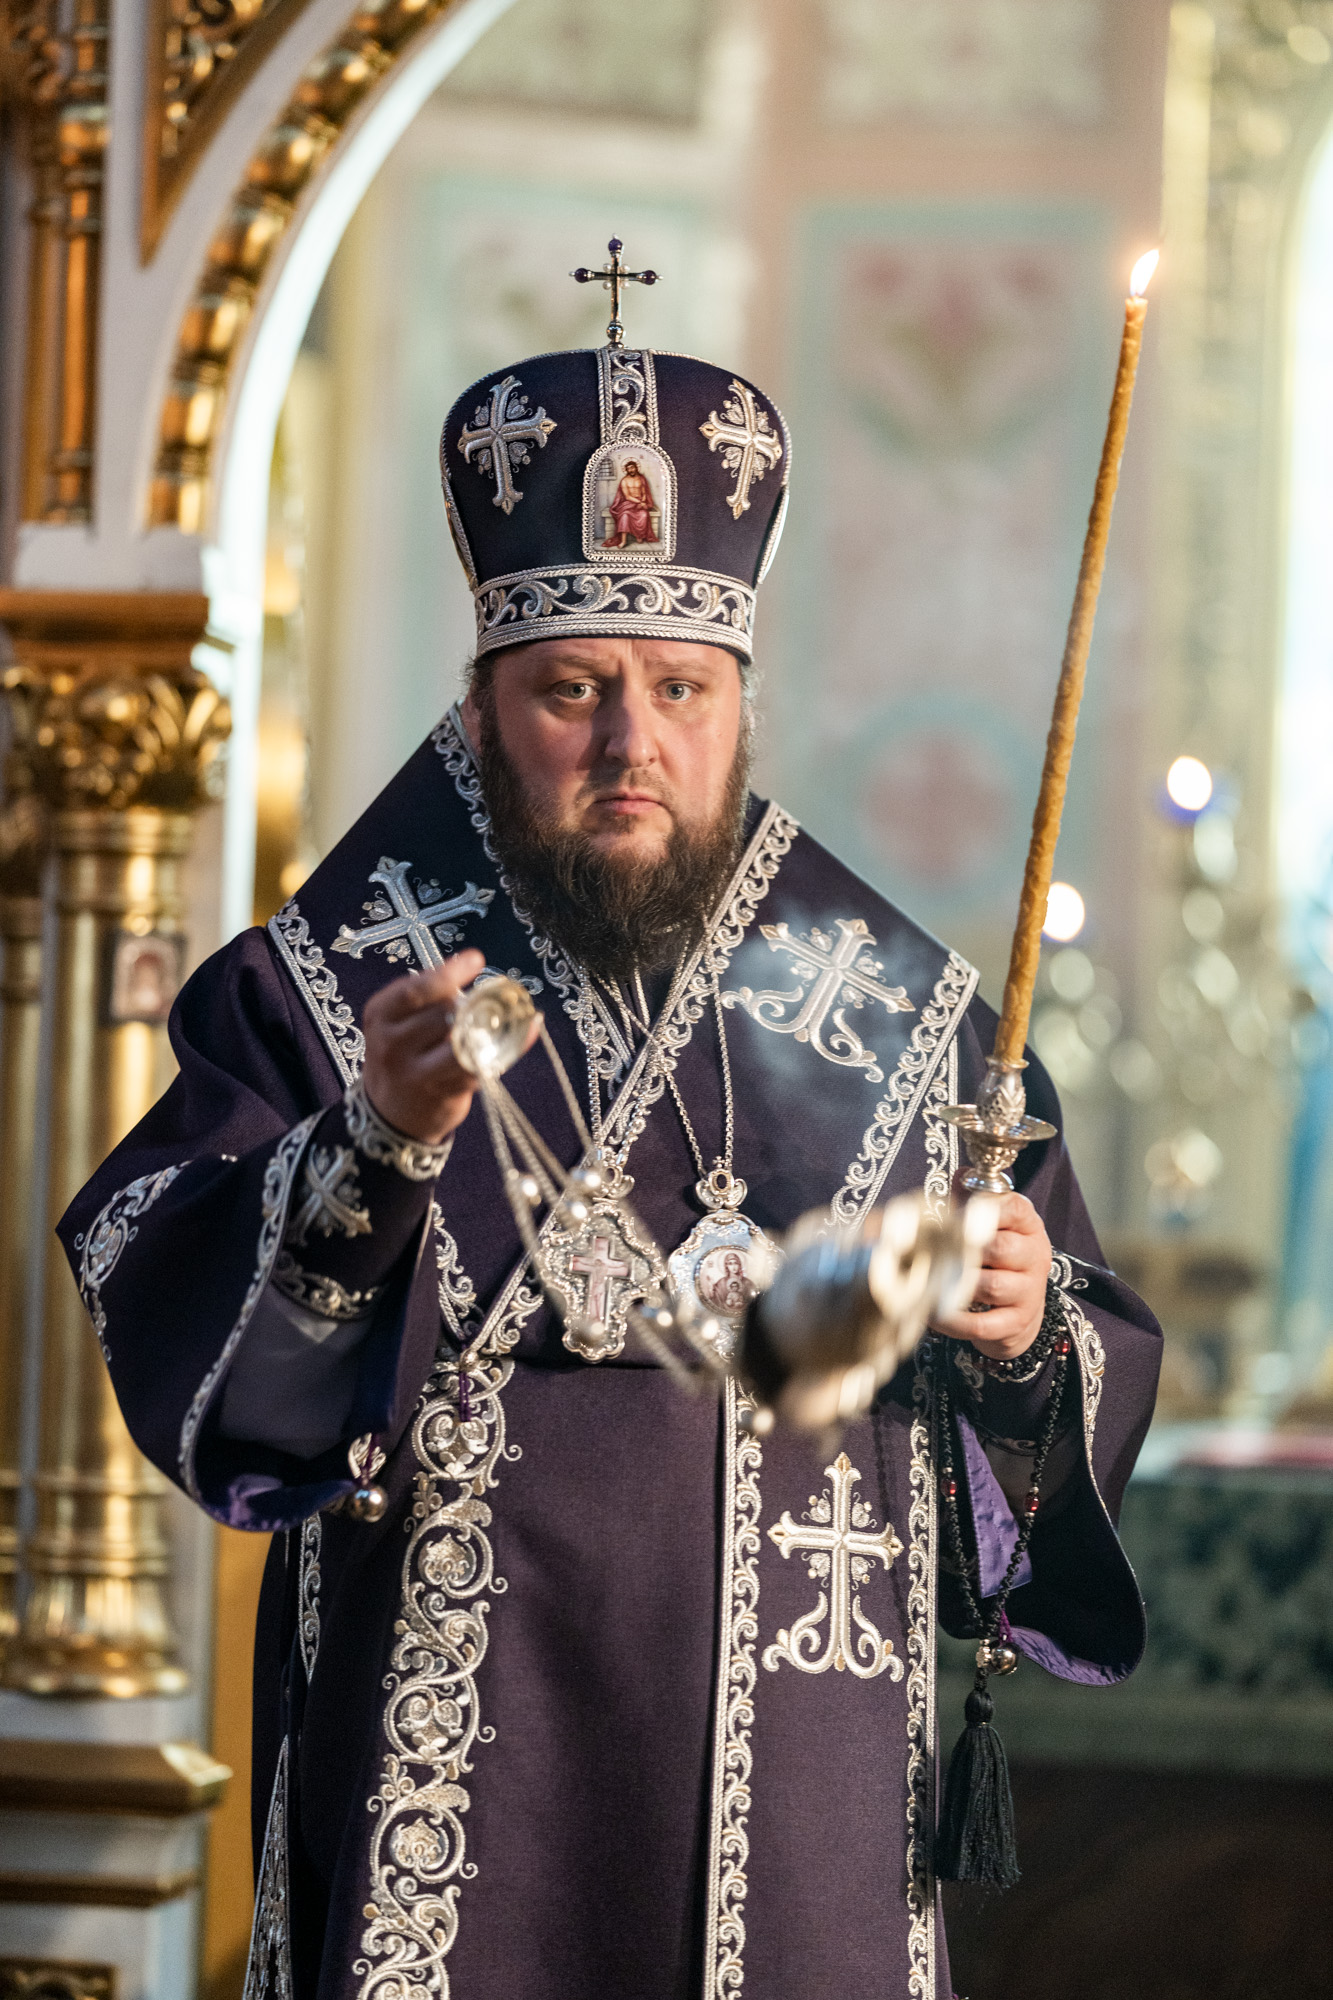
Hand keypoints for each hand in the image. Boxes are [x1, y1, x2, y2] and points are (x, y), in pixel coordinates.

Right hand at [360, 950, 538, 1144]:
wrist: (390, 1113)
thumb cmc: (404, 1056)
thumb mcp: (399, 1023)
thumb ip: (430, 1000)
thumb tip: (477, 973)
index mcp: (381, 1014)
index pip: (417, 989)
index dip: (450, 972)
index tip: (476, 959)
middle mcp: (391, 1043)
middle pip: (444, 1012)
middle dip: (471, 1005)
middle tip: (488, 1003)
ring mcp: (413, 1072)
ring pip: (463, 1040)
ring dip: (486, 1030)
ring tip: (496, 1024)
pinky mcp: (439, 1094)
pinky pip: (476, 1066)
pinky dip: (501, 1053)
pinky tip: (515, 1043)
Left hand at [930, 1190, 1051, 1363]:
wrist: (1020, 1311)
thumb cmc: (998, 1259)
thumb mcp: (993, 1226)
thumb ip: (973, 1199)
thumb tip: (959, 1176)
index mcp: (1028, 1226)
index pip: (1014, 1208)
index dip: (985, 1208)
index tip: (957, 1212)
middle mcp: (1035, 1256)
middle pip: (1000, 1248)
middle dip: (964, 1248)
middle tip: (934, 1248)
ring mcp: (1029, 1292)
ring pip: (991, 1286)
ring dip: (956, 1284)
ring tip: (929, 1281)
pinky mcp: (1016, 1323)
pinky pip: (982, 1324)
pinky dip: (954, 1320)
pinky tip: (933, 1312)